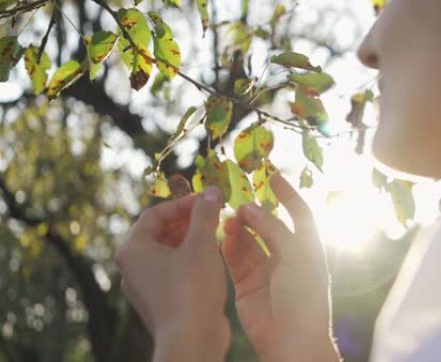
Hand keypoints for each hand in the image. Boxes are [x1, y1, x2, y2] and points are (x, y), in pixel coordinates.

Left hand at [115, 187, 229, 361]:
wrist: (191, 341)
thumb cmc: (191, 290)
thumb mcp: (201, 244)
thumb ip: (205, 214)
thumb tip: (211, 190)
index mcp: (133, 249)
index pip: (155, 214)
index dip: (183, 203)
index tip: (208, 199)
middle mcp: (132, 267)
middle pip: (160, 231)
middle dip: (189, 220)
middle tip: (214, 214)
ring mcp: (144, 286)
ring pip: (168, 251)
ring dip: (192, 239)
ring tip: (217, 234)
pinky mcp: (159, 300)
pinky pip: (173, 270)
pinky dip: (190, 259)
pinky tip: (213, 258)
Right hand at [222, 174, 339, 361]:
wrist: (292, 340)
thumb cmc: (304, 297)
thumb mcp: (296, 257)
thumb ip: (273, 230)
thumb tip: (250, 208)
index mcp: (307, 249)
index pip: (299, 214)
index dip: (288, 195)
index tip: (273, 177)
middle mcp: (287, 257)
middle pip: (268, 226)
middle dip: (254, 214)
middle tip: (238, 204)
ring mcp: (266, 271)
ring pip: (248, 242)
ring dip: (238, 229)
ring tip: (228, 221)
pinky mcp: (247, 285)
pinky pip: (235, 260)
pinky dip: (227, 247)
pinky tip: (220, 237)